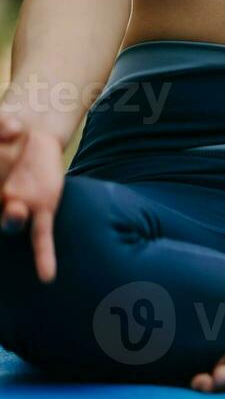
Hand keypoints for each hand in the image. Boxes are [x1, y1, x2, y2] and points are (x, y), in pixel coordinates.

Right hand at [0, 116, 64, 282]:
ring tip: (16, 212)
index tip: (4, 177)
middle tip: (10, 205)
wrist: (29, 134)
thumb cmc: (6, 130)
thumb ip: (4, 123)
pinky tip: (47, 276)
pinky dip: (44, 256)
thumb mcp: (2, 121)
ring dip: (10, 219)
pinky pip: (40, 235)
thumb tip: (15, 129)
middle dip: (1, 212)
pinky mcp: (42, 208)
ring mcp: (15, 205)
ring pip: (10, 220)